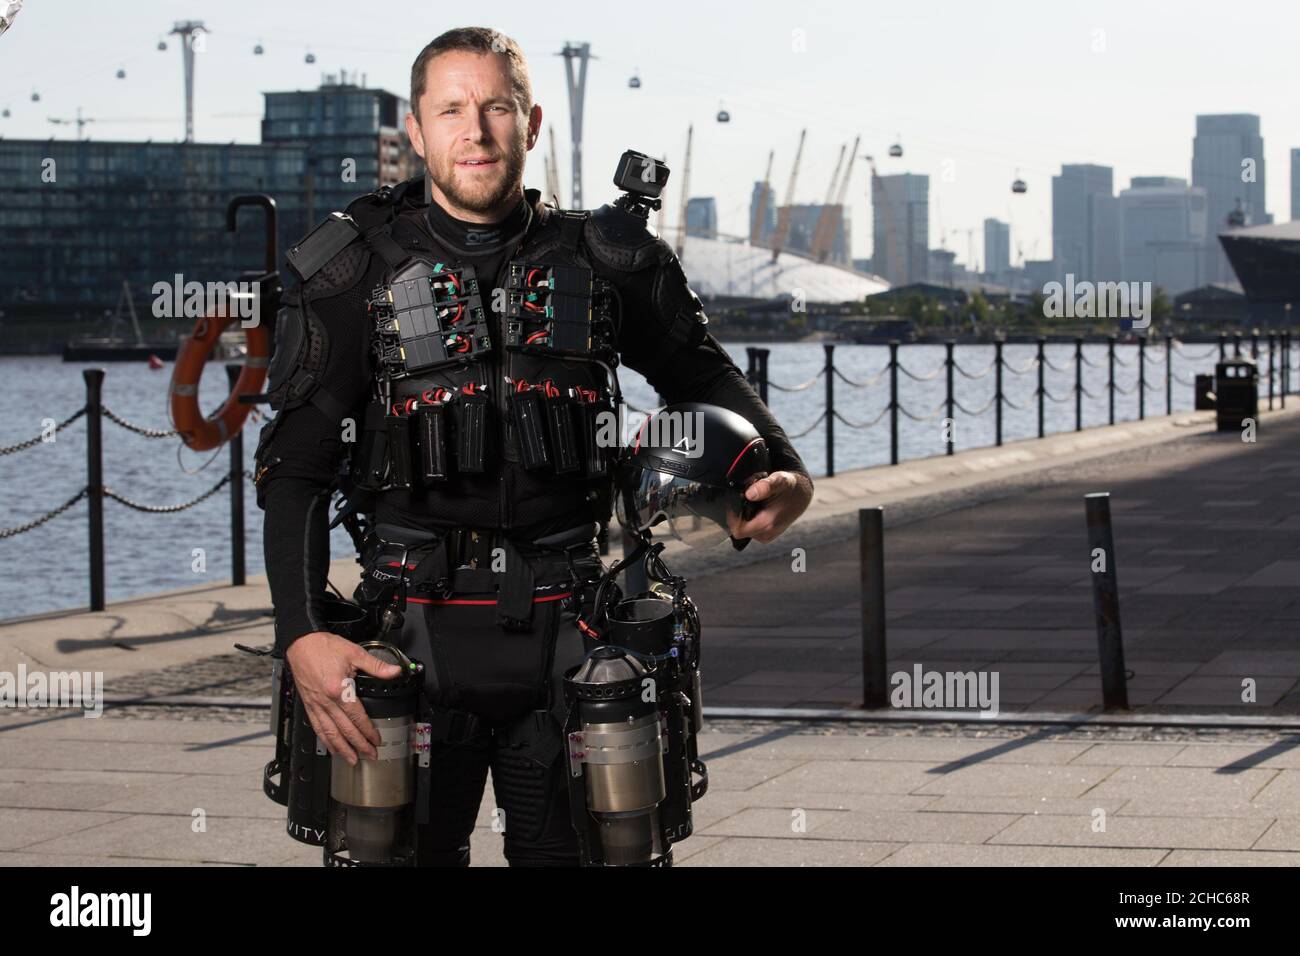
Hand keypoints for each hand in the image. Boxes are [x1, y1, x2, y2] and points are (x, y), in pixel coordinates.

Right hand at [285, 631, 402, 765]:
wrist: (301, 642)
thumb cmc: (323, 646)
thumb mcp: (354, 653)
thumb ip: (376, 665)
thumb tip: (395, 671)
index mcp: (338, 690)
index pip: (357, 717)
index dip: (368, 731)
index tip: (376, 740)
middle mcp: (326, 701)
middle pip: (344, 730)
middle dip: (358, 745)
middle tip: (369, 756)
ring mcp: (315, 704)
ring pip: (329, 733)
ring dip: (341, 748)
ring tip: (351, 759)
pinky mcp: (308, 704)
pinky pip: (316, 726)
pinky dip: (324, 739)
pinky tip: (330, 746)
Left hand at [730, 471, 813, 543]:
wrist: (801, 495)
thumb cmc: (789, 487)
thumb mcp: (779, 480)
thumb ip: (765, 486)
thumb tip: (750, 494)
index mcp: (768, 524)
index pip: (737, 529)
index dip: (732, 516)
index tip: (734, 501)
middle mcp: (766, 534)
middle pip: (738, 528)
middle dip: (738, 514)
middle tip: (746, 497)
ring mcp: (765, 536)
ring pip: (743, 528)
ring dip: (743, 515)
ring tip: (754, 501)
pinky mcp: (765, 535)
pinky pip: (749, 528)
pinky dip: (749, 518)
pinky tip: (756, 507)